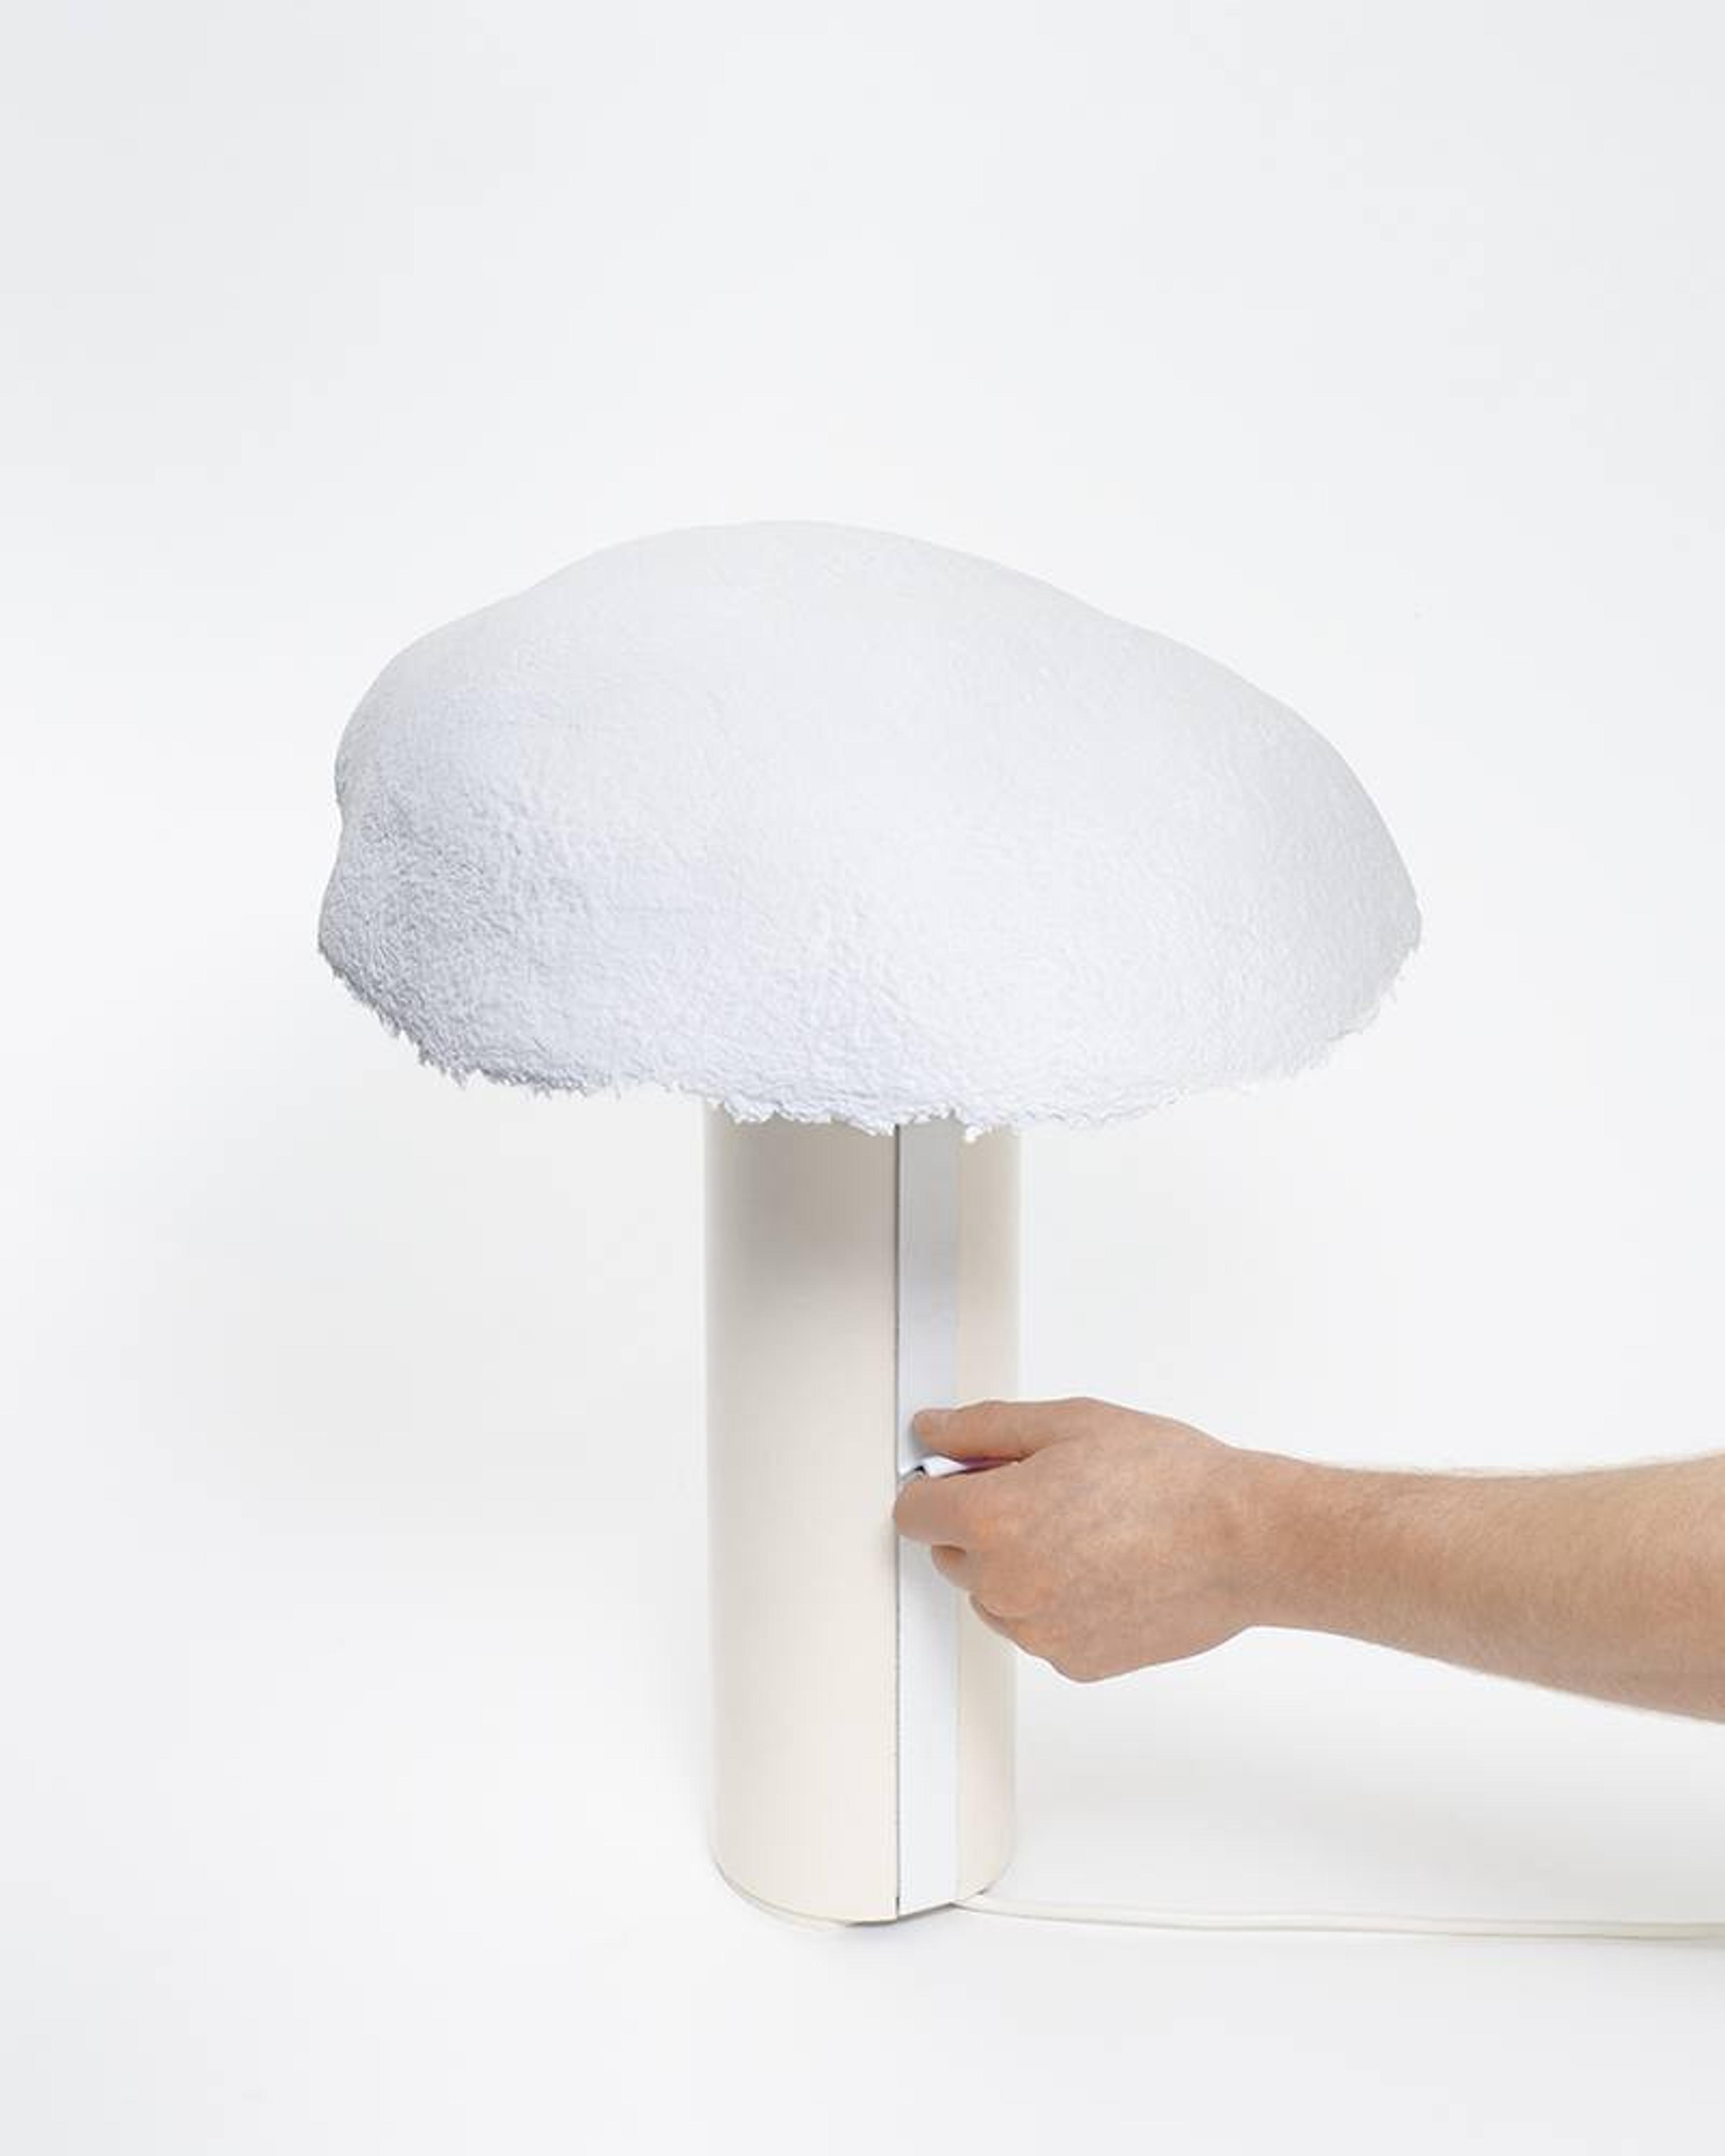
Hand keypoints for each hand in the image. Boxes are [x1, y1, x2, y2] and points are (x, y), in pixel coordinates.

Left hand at [891, 1397, 1268, 1681]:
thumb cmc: (1168, 1478)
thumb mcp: (1068, 1422)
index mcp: (994, 1521)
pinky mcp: (1074, 1663)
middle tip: (1049, 1494)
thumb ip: (983, 1428)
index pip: (913, 1512)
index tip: (971, 1475)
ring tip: (1086, 1532)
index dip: (940, 1485)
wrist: (1243, 1541)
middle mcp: (1006, 1586)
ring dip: (1016, 1566)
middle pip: (950, 1554)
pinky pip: (1037, 1628)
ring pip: (992, 1596)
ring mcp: (1039, 1633)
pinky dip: (1056, 1603)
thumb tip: (932, 1430)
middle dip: (982, 1523)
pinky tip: (1105, 1570)